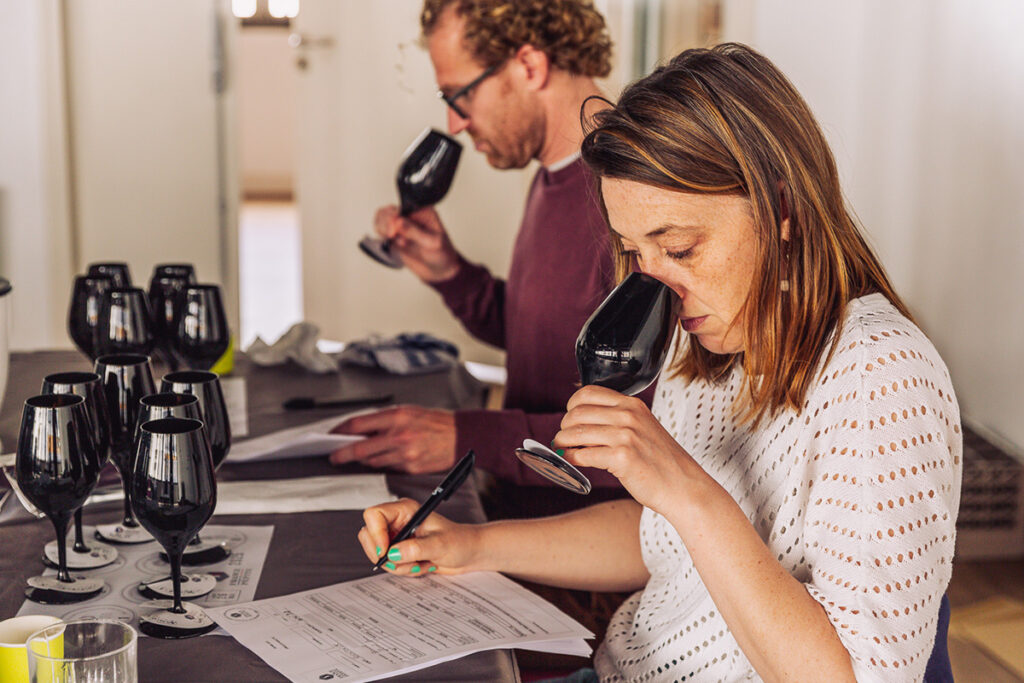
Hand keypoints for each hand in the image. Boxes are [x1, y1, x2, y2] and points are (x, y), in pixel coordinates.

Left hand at [329, 405, 455, 473]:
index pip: (358, 425)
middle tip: (334, 456)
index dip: (341, 431)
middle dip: (342, 454)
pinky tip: (383, 458)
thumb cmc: (434, 422)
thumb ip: (383, 420)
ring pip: (372, 462)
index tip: (332, 436)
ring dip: (363, 460)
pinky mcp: (410, 468)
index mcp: (396, 417)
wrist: (460, 436)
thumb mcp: (407, 411)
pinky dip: (382, 464)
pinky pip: (388, 468)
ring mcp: (405, 454)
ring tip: (360, 455)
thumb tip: (358, 430)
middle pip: (360, 449)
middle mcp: (399, 436)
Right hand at [358, 498, 481, 574]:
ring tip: (420, 563)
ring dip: (397, 565)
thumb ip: (416, 549)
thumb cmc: (460, 542)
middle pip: (368, 535)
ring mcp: (396, 536)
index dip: (376, 534)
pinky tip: (420, 565)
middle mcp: (397, 521)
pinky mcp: (398, 550)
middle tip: (405, 561)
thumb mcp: (440, 545)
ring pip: (377, 553)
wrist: (469, 553)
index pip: (373, 514)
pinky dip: (402, 570)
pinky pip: (387, 563)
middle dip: (385, 555)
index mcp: (405, 510)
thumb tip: (392, 553)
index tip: (387, 551)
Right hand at [373, 205, 459, 281]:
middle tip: (391, 236)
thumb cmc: (442, 254)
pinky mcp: (395, 238)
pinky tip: (393, 244)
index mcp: (422, 212)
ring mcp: (401, 227)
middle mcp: (410, 217)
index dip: (394, 217)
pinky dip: (382, 237)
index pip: (402, 207)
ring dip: (382, 230)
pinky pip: (381, 232)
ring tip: (393, 240)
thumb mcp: (432, 243)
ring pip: (381, 220)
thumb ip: (414, 232)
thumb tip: (397, 221)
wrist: (440, 271)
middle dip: (386, 223)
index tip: (393, 231)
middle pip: (388, 211)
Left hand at [553, 385, 697, 513]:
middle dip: (564, 427)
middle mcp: (628, 416)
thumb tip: (580, 424)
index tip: (569, 419)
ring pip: (575, 433)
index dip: (572, 406)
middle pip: (577, 413)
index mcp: (632, 405)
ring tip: (563, 450)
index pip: (588, 392)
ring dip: (562, 443)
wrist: (684, 486)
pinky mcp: (622, 457)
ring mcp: (625, 435)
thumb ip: (617, 421)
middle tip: (563, 438)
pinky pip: (582, 454)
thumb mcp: (642, 429)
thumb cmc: (662, 462)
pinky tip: (572, 461)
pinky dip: (571, 458)